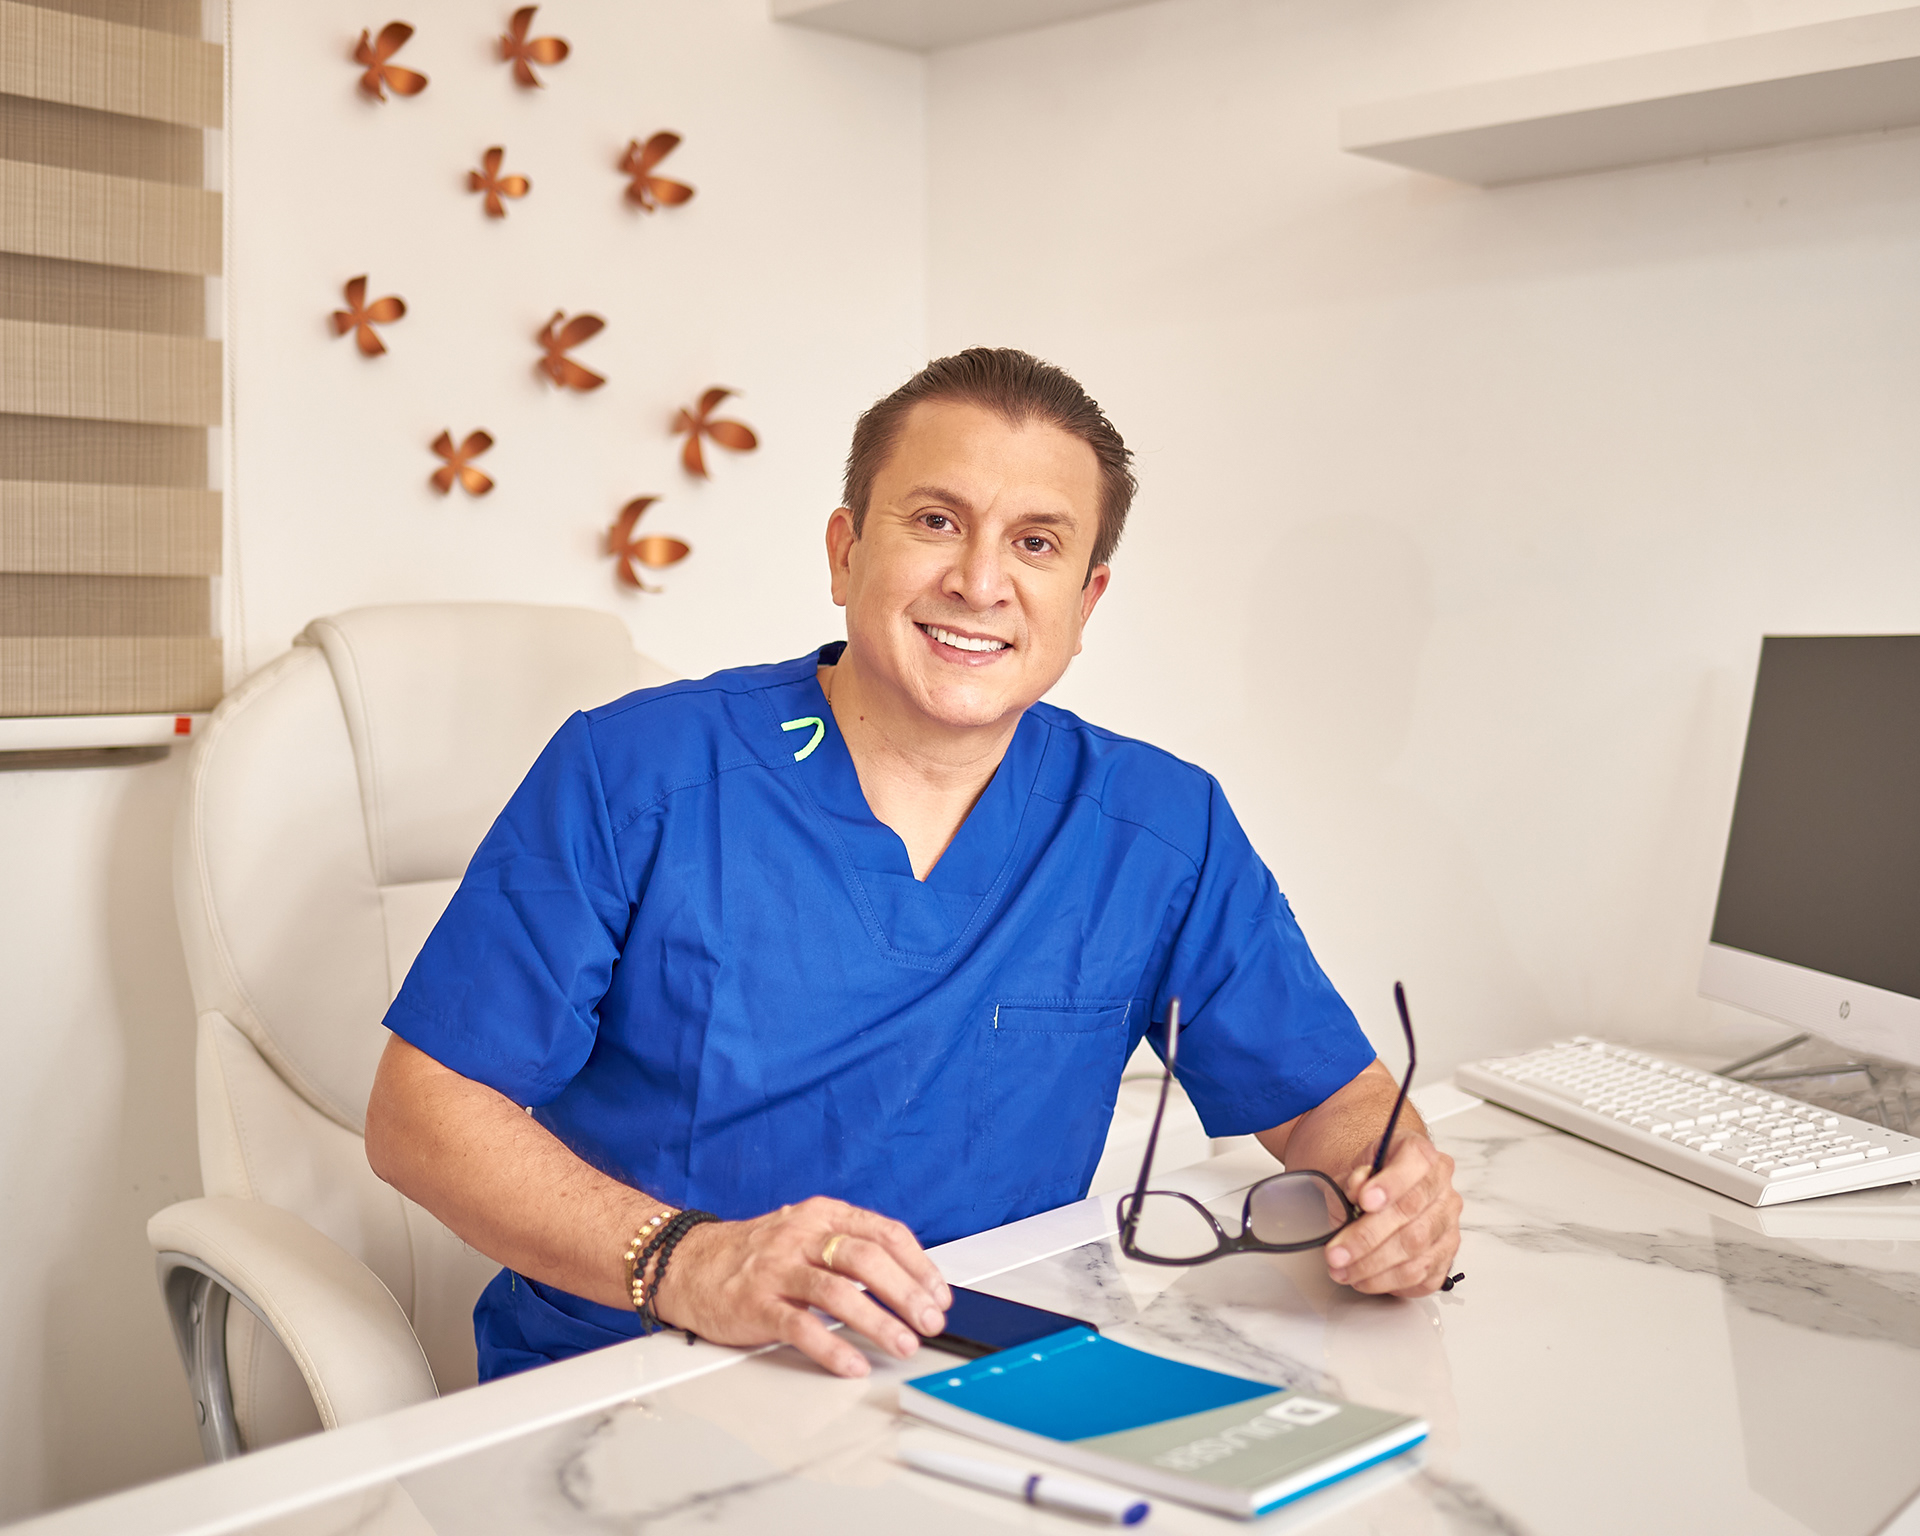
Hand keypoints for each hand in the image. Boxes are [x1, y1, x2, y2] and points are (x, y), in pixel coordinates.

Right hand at [650, 1196, 951, 1377]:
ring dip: (878, 1321)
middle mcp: (801, 1237)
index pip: (883, 1232)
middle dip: (906, 1292)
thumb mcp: (805, 1234)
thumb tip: (907, 1283)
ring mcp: (777, 1270)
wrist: (687, 1264)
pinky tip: (854, 1363)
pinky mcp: (755, 1305)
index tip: (939, 1293)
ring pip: (838, 1292)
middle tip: (930, 1321)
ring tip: (904, 1344)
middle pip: (866, 1258)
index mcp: (821, 1215)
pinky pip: (800, 1327)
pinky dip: (832, 1348)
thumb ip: (848, 1249)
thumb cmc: (755, 1254)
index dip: (918, 1264)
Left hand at [1324, 1135, 1460, 1297]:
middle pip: (1410, 1213)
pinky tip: (1364, 1279)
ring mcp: (1448, 1223)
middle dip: (1367, 1237)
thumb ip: (1352, 1180)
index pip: (1415, 1162)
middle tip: (1337, 1253)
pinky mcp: (1447, 1254)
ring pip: (1416, 1249)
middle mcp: (1441, 1187)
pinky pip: (1422, 1275)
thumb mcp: (1354, 1171)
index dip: (1390, 1184)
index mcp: (1421, 1154)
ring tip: (1343, 1271)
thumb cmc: (1371, 1182)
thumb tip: (1357, 1189)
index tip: (1363, 1201)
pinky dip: (1389, 1282)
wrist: (1384, 1195)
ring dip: (1373, 1266)